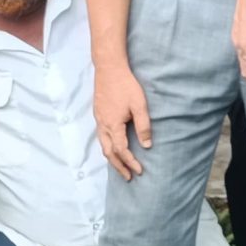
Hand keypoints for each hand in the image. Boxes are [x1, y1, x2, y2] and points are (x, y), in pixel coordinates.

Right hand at [92, 66, 150, 180]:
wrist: (108, 68)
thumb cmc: (126, 85)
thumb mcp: (139, 105)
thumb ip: (143, 125)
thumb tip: (147, 144)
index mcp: (113, 125)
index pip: (122, 150)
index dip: (130, 162)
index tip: (139, 171)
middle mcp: (103, 125)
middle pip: (109, 153)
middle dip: (119, 166)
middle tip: (129, 177)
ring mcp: (98, 120)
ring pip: (103, 146)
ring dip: (112, 158)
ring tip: (121, 167)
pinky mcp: (98, 115)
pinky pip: (101, 137)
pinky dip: (108, 147)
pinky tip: (114, 147)